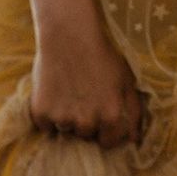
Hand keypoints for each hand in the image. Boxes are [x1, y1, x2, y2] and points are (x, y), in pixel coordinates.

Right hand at [30, 17, 147, 149]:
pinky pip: (45, 126)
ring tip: (68, 91)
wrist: (69, 33)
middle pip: (85, 135)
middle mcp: (87, 122)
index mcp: (110, 116)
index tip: (98, 114)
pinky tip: (53, 92)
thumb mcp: (126, 80)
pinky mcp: (42, 113)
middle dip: (85, 121)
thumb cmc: (102, 55)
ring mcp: (63, 119)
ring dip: (66, 117)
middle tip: (82, 95)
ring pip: (65, 130)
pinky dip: (48, 114)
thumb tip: (134, 141)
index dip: (103, 129)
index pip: (106, 142)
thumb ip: (134, 112)